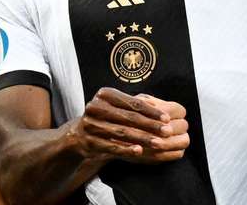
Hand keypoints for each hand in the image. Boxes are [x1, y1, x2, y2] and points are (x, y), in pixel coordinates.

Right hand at [67, 87, 189, 163]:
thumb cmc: (105, 118)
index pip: (133, 103)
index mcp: (105, 94)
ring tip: (158, 143)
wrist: (79, 135)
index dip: (151, 111)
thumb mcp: (116, 107)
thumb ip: (135, 108)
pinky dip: (126, 149)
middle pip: (129, 117)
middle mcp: (96, 106)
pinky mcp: (89, 141)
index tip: (167, 118)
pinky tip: (139, 151)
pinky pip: (111, 146)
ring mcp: (91, 124)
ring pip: (122, 132)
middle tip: (167, 131)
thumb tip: (164, 113)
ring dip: (142, 138)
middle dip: (151, 125)